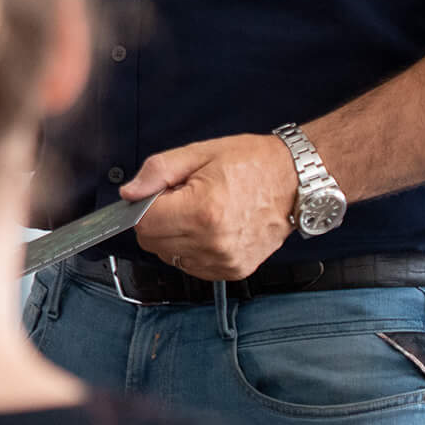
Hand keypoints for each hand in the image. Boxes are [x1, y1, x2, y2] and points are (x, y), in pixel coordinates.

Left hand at [126, 134, 297, 278]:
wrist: (295, 181)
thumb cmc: (252, 163)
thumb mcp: (198, 153)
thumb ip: (157, 173)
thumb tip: (129, 193)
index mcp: (202, 212)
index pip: (142, 222)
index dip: (143, 204)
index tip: (159, 193)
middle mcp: (213, 243)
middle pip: (152, 243)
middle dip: (158, 219)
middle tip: (183, 198)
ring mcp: (225, 261)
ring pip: (169, 256)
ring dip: (174, 236)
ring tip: (201, 212)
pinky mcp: (234, 271)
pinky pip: (192, 265)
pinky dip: (192, 248)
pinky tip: (211, 228)